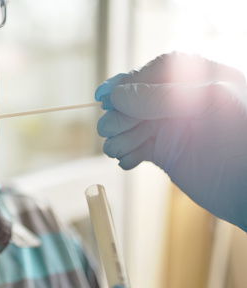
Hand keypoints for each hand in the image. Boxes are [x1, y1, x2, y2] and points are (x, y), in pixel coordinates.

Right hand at [95, 52, 246, 228]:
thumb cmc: (243, 141)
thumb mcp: (208, 104)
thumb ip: (162, 97)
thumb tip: (117, 96)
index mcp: (196, 79)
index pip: (151, 74)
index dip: (125, 85)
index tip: (104, 98)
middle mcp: (180, 101)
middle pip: (134, 101)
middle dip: (118, 115)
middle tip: (110, 131)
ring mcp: (171, 127)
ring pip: (130, 125)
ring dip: (118, 137)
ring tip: (117, 151)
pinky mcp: (165, 152)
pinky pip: (135, 147)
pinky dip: (126, 154)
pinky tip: (128, 162)